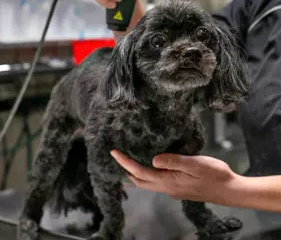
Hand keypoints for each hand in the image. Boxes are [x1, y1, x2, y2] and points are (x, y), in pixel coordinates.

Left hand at [111, 150, 240, 204]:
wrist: (229, 191)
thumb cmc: (214, 174)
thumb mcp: (195, 164)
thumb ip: (173, 161)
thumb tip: (153, 160)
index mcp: (168, 182)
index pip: (140, 172)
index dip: (126, 162)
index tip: (114, 152)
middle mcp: (167, 188)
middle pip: (140, 181)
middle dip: (127, 169)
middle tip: (119, 156)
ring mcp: (172, 190)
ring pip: (147, 183)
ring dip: (135, 174)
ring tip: (129, 161)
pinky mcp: (178, 189)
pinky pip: (155, 182)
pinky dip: (146, 175)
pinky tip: (149, 167)